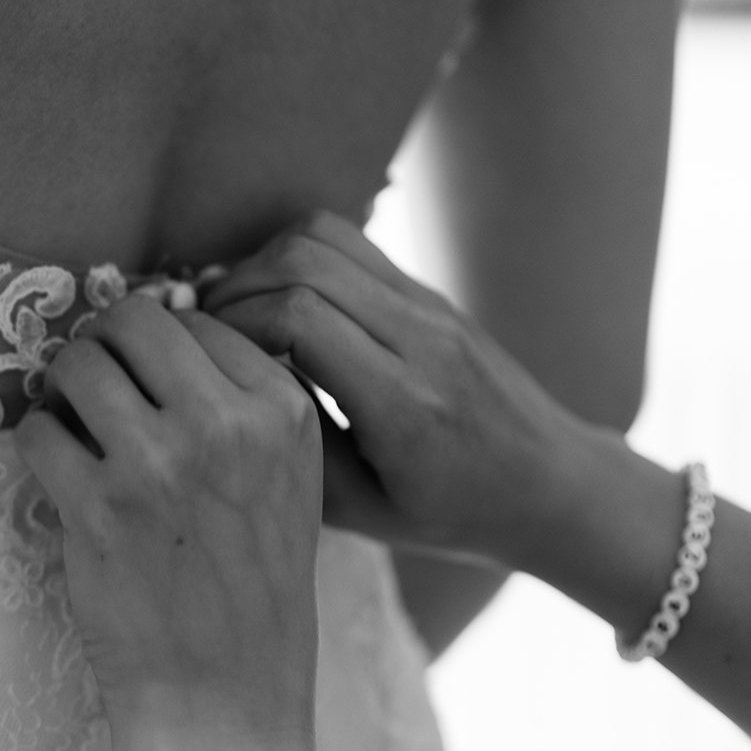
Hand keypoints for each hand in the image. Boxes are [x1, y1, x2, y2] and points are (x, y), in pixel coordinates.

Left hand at [16, 295, 323, 741]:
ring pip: (76, 363)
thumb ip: (239, 401)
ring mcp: (159, 465)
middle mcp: (227, 426)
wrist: (224, 694)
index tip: (148, 383)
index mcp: (284, 410)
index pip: (199, 321)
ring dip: (63, 390)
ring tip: (78, 427)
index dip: (161, 348)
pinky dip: (39, 446)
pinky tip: (64, 476)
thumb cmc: (252, 585)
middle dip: (104, 346)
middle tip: (98, 385)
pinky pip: (37, 431)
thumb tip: (158, 319)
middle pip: (133, 321)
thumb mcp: (287, 478)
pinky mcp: (97, 509)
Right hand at [203, 211, 592, 567]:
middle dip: (235, 287)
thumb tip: (230, 381)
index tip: (202, 355)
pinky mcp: (429, 292)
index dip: (232, 324)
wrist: (548, 484)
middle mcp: (422, 338)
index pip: (298, 316)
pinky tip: (278, 304)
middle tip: (204, 329)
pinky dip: (296, 258)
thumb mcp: (362, 511)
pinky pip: (349, 243)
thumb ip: (296, 448)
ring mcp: (430, 305)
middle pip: (303, 261)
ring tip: (235, 311)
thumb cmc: (451, 515)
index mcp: (405, 404)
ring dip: (262, 262)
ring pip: (323, 236)